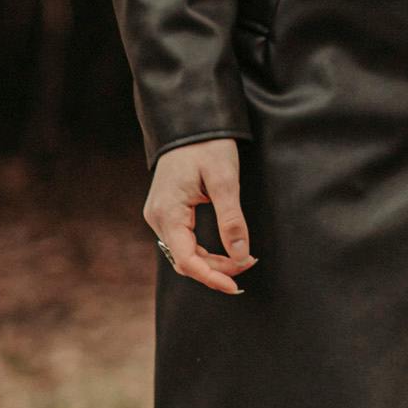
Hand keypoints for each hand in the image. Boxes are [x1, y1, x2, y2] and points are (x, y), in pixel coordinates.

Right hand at [144, 137, 255, 294]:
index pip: (187, 260)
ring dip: (212, 260)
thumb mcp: (225, 180)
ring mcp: (160, 214)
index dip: (211, 277)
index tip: (235, 286)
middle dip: (217, 269)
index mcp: (167, 212)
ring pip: (185, 251)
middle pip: (185, 259)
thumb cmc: (207, 145)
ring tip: (243, 258)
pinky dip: (204, 249)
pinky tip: (225, 249)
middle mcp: (157, 217)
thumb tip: (241, 254)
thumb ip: (232, 219)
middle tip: (249, 265)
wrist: (191, 121)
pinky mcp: (167, 210)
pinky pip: (183, 240)